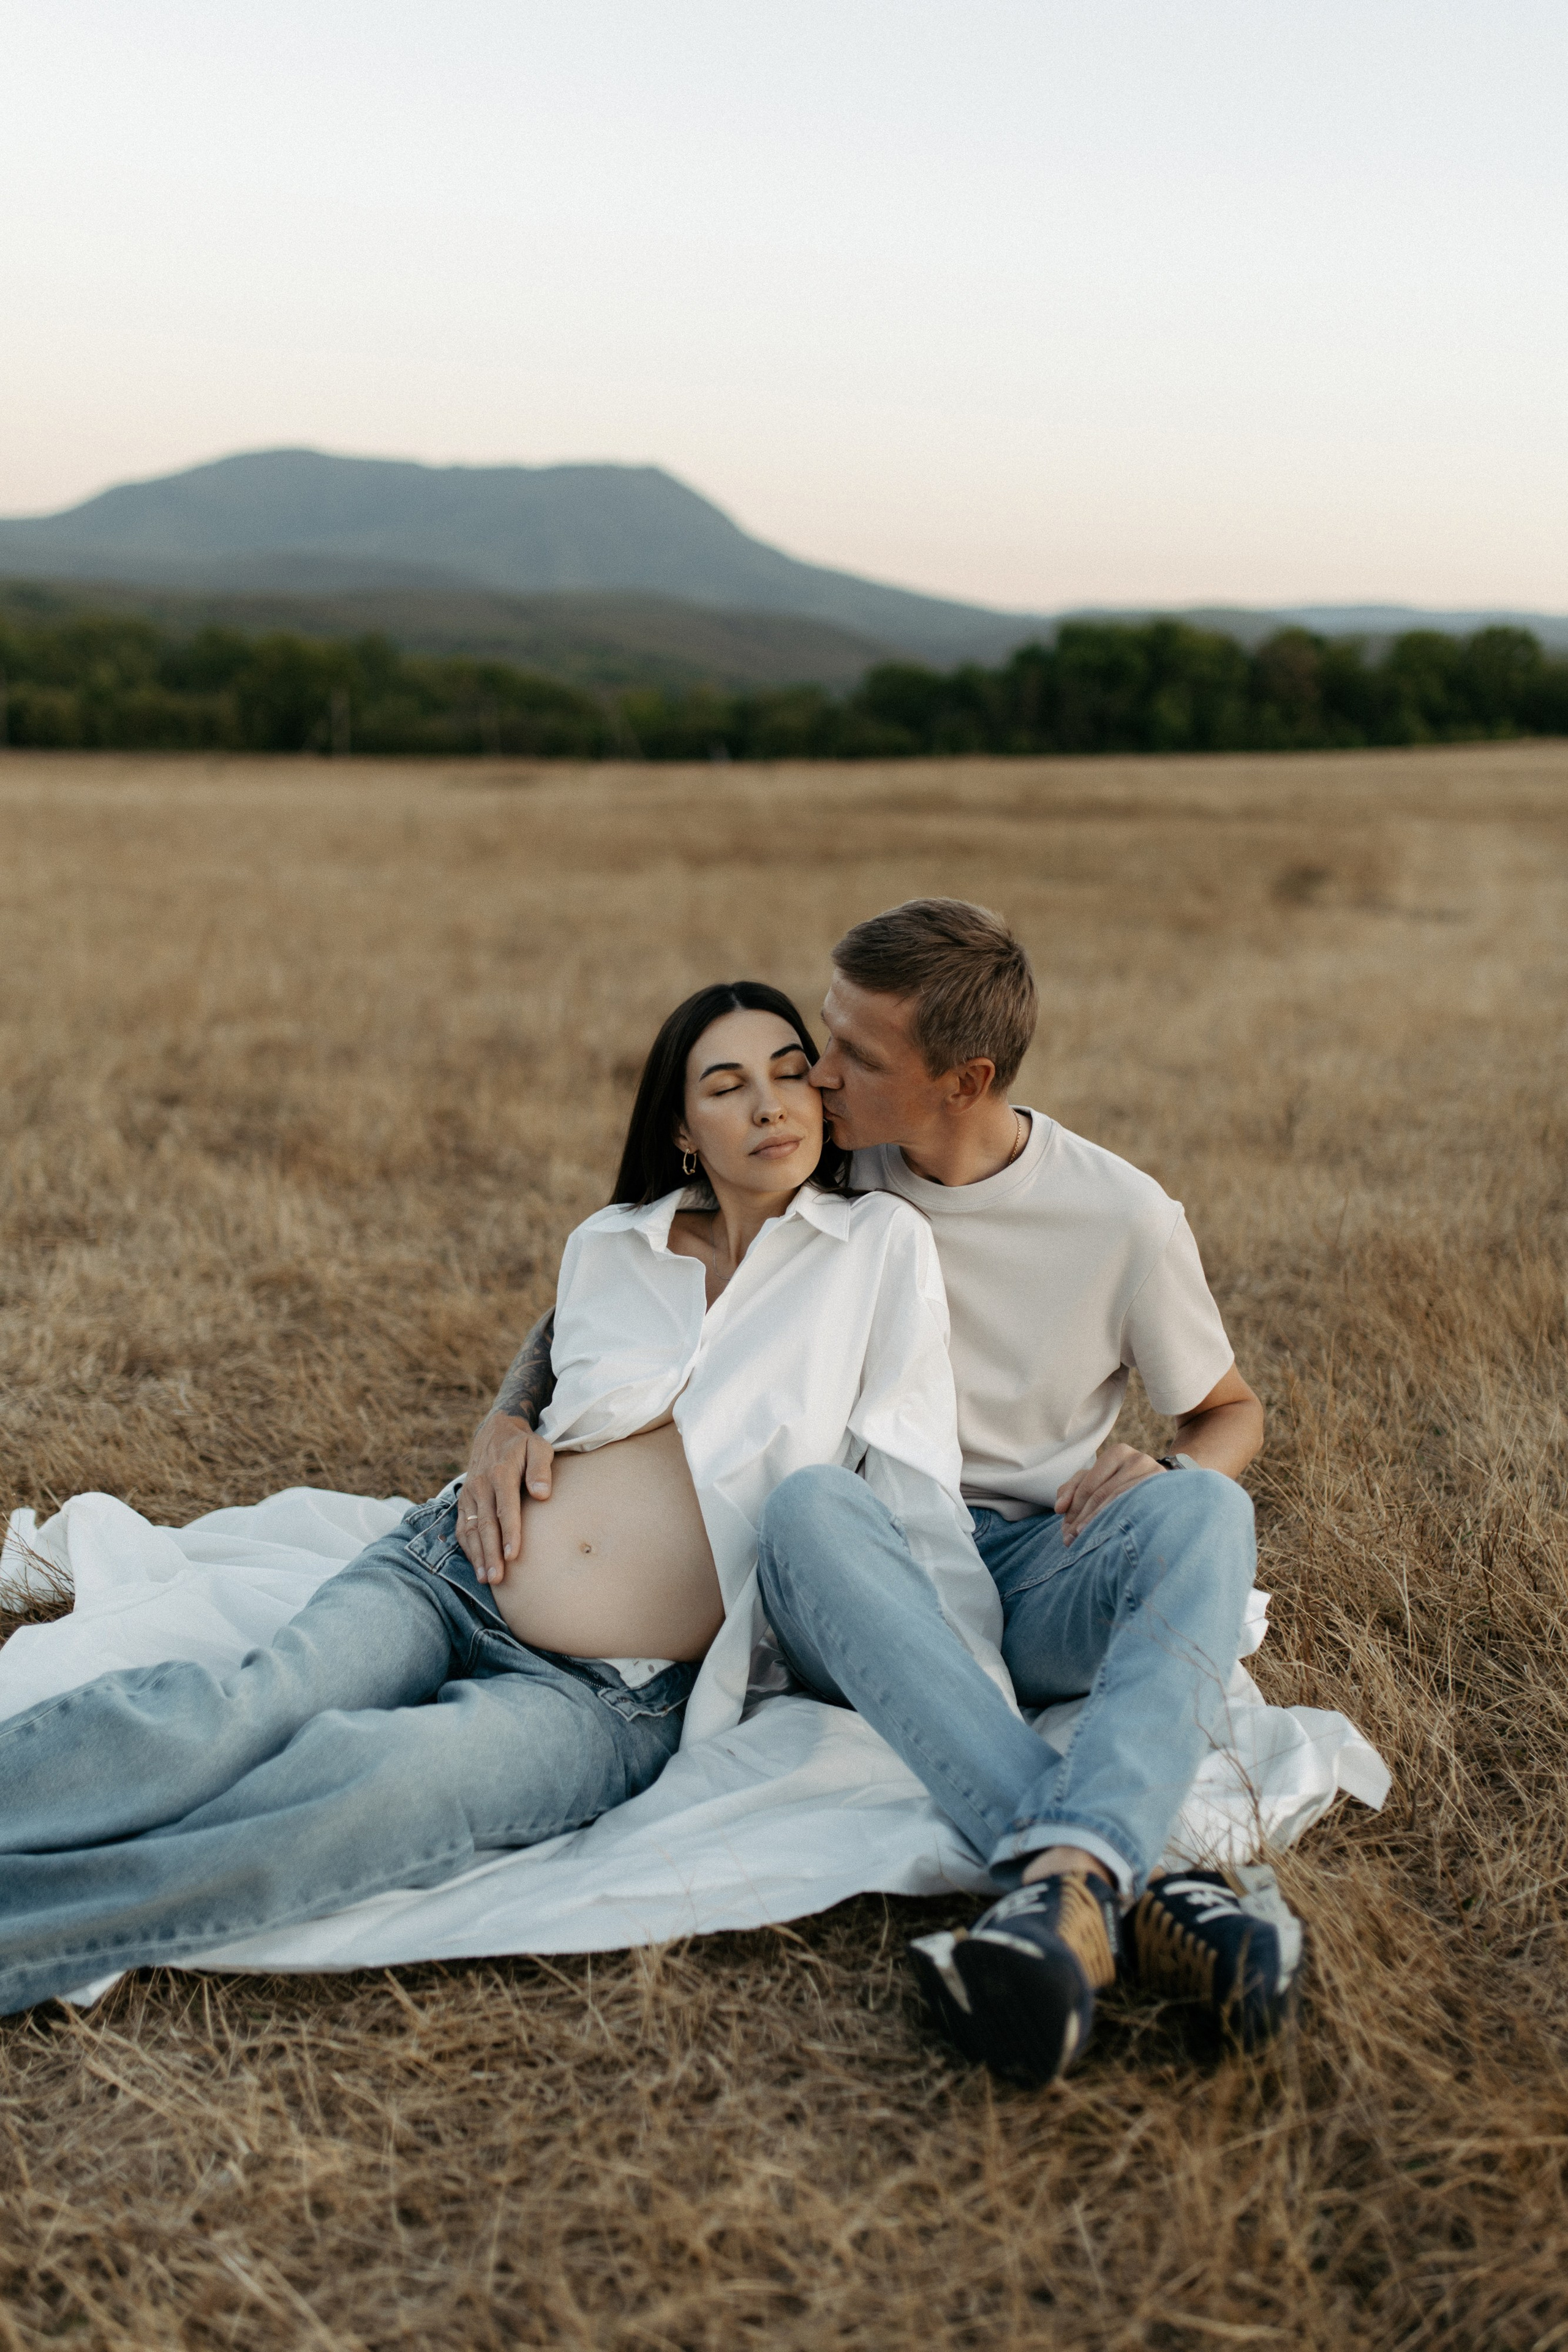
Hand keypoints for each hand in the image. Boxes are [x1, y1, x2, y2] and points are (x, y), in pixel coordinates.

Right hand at [456, 1412, 554, 1583]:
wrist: (495, 1431)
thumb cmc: (523, 1444)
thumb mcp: (539, 1446)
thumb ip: (541, 1469)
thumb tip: (542, 1495)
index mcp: (501, 1473)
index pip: (505, 1508)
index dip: (510, 1532)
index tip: (514, 1555)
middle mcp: (481, 1485)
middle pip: (485, 1524)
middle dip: (491, 1553)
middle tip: (498, 1579)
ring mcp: (470, 1494)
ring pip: (471, 1529)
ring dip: (478, 1555)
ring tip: (486, 1579)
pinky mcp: (463, 1500)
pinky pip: (462, 1527)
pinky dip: (467, 1547)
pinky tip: (476, 1565)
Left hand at [1054, 1443, 1165, 1541]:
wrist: (1165, 1489)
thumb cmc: (1122, 1484)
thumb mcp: (1096, 1481)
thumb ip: (1073, 1489)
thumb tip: (1059, 1507)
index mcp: (1118, 1452)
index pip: (1088, 1484)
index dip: (1073, 1508)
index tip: (1064, 1530)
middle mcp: (1137, 1459)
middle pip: (1102, 1492)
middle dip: (1082, 1518)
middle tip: (1070, 1540)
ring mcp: (1154, 1474)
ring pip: (1118, 1501)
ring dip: (1097, 1523)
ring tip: (1084, 1541)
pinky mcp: (1165, 1491)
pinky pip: (1136, 1507)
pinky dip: (1119, 1522)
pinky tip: (1109, 1535)